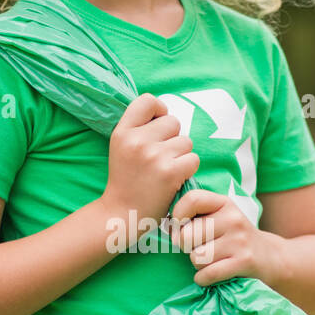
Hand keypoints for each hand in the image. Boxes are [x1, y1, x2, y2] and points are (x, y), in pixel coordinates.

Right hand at [101, 94, 199, 241]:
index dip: (159, 110)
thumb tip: (166, 113)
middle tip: (159, 158)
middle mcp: (137, 140)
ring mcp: (154, 156)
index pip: (148, 100)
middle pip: (173, 122)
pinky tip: (173, 179)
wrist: (122, 213)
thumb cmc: (127, 179)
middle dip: (172, 138)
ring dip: (181, 155)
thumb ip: (139, 128)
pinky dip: (187, 169)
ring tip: (165, 170)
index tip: (157, 126)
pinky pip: (193, 159)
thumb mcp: (121, 147)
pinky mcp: (170, 172)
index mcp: (122, 132)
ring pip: (186, 142)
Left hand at [170, 189, 282, 286]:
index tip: (179, 228)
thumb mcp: (219, 218)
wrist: (271, 258)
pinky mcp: (244, 261)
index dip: (177, 216)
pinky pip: (207, 273)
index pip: (191, 199)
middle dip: (187, 247)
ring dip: (197, 265)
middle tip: (200, 249)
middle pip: (187, 235)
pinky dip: (203, 279)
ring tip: (211, 261)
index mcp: (224, 203)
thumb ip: (194, 217)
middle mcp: (233, 217)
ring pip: (196, 257)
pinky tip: (210, 275)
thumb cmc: (234, 239)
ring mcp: (240, 240)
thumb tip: (169, 227)